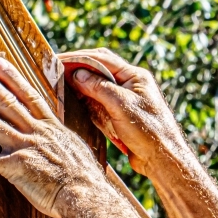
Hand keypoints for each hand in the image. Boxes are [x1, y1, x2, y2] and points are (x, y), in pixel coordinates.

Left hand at [0, 56, 104, 217]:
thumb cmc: (86, 179)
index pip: (30, 96)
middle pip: (7, 102)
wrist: (87, 195)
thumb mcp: (78, 151)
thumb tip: (63, 143)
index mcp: (52, 128)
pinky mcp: (16, 168)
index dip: (13, 78)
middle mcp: (36, 133)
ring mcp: (25, 148)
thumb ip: (63, 143)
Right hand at [59, 48, 187, 176]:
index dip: (78, 58)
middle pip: (99, 70)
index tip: (58, 61)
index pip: (102, 58)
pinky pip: (99, 103)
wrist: (162, 158)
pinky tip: (74, 102)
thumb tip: (77, 74)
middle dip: (78, 70)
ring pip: (97, 87)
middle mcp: (130, 85)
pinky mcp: (120, 115)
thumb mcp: (121, 105)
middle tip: (55, 72)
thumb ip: (99, 87)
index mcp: (135, 77)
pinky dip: (86, 102)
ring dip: (80, 86)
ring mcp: (125, 100)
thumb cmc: (148, 131)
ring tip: (60, 86)